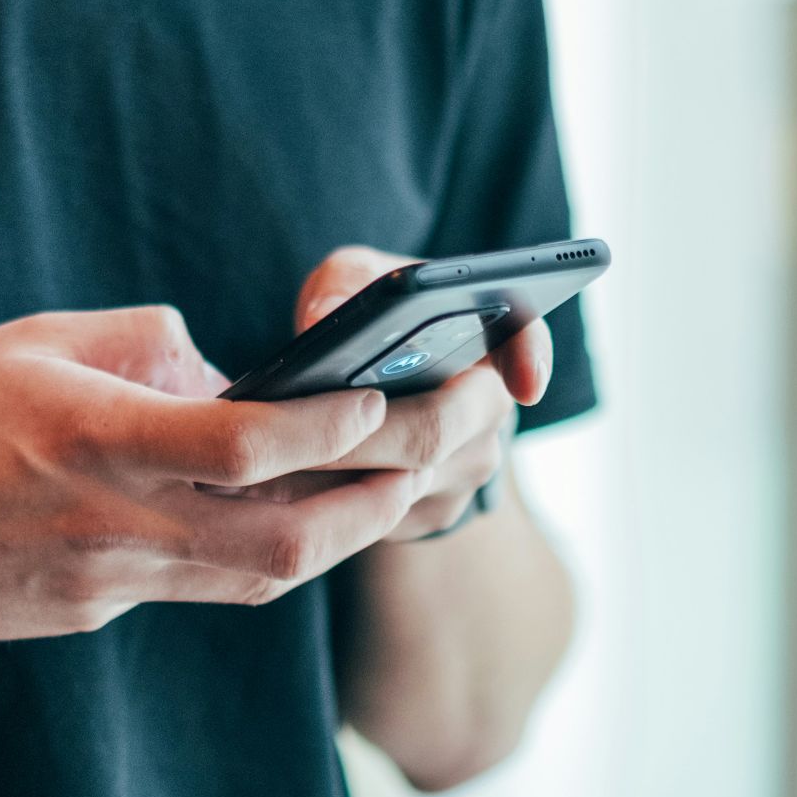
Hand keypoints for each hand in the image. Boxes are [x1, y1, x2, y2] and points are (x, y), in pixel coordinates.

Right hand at [0, 306, 432, 639]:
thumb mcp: (31, 341)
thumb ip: (140, 345)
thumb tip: (220, 364)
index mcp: (98, 441)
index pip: (250, 445)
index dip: (336, 425)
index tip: (391, 393)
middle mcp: (114, 524)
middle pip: (287, 540)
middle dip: (382, 499)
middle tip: (442, 451)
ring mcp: (105, 584)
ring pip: (259, 581)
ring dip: (341, 536)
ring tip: (396, 488)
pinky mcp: (90, 614)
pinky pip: (198, 589)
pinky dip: (256, 553)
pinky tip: (286, 519)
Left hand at [267, 245, 553, 541]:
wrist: (369, 388)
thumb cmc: (365, 320)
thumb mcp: (353, 280)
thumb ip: (344, 283)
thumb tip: (322, 319)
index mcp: (485, 338)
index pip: (524, 339)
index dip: (530, 360)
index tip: (524, 384)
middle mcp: (488, 408)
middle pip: (434, 430)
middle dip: (359, 430)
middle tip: (293, 425)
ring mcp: (466, 469)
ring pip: (402, 481)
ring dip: (334, 471)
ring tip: (266, 454)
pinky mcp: (431, 513)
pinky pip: (381, 516)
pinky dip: (328, 500)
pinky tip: (279, 485)